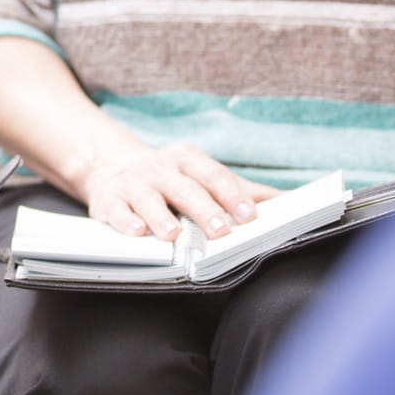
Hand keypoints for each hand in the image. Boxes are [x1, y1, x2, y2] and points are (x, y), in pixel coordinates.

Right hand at [79, 142, 276, 241]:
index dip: (232, 195)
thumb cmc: (167, 175)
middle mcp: (159, 169)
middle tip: (220, 230)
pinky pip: (115, 209)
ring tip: (174, 234)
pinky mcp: (107, 199)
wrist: (107, 164)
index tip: (249, 214)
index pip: (213, 176)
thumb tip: (287, 201)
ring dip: (162, 216)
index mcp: (186, 160)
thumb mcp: (201, 174)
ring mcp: (132, 183)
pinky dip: (125, 220)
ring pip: (148, 199)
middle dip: (203, 209)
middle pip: (185, 188)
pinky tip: (137, 231)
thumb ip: (241, 189)